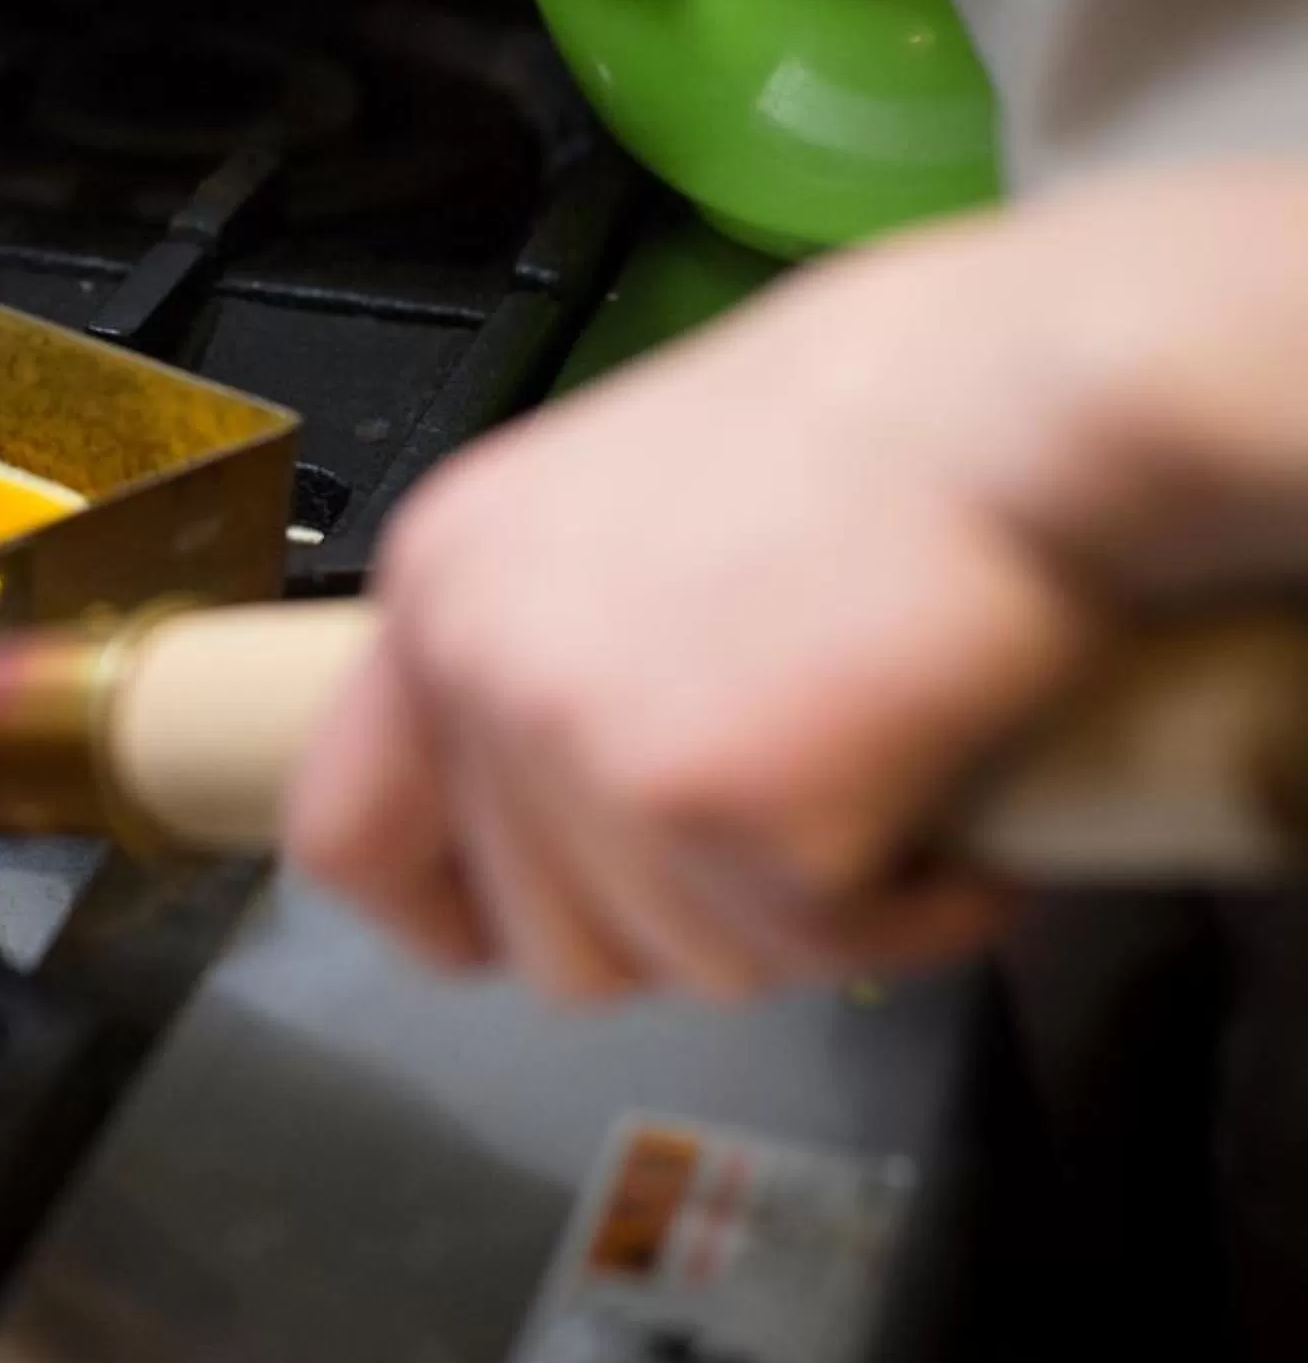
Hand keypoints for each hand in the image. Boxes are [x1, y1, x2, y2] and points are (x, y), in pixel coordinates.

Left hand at [283, 163, 1307, 1003]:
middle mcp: (481, 665)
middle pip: (539, 940)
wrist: (1022, 397)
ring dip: (804, 915)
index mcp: (443, 579)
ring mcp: (584, 747)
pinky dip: (912, 912)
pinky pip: (818, 954)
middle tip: (789, 840)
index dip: (439, 914)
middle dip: (680, 926)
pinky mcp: (717, 816)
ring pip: (681, 966)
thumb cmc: (878, 422)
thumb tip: (552, 792)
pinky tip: (951, 806)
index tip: (510, 935)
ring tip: (881, 784)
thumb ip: (554, 640)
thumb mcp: (625, 505)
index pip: (341, 830)